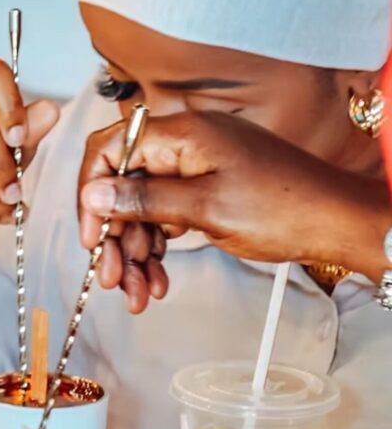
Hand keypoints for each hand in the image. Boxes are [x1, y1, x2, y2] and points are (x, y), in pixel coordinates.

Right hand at [76, 111, 384, 311]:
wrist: (336, 222)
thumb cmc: (284, 207)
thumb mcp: (205, 208)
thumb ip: (145, 199)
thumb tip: (94, 194)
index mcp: (182, 136)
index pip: (110, 150)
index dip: (91, 193)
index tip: (92, 234)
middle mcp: (184, 147)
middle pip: (123, 189)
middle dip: (115, 239)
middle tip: (113, 278)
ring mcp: (193, 169)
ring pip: (142, 212)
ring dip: (135, 255)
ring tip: (138, 292)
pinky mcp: (203, 191)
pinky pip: (164, 219)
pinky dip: (157, 251)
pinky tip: (157, 280)